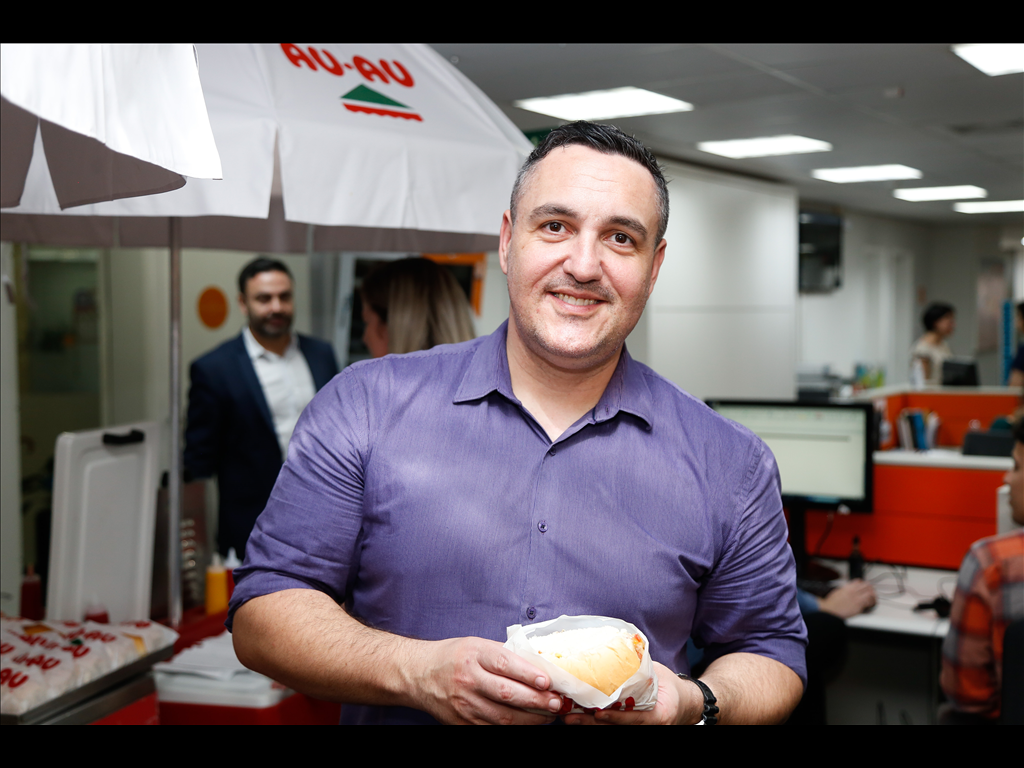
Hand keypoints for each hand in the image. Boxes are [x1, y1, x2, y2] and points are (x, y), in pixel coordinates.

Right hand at [411, 636, 563, 724]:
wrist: (419, 674)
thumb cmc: (454, 656)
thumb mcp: (477, 645)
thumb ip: (505, 655)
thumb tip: (540, 665)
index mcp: (474, 655)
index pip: (504, 664)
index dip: (528, 674)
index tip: (548, 681)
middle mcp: (468, 680)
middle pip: (507, 694)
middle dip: (536, 701)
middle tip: (556, 702)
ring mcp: (464, 705)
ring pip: (503, 717)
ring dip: (531, 719)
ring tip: (548, 715)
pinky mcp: (461, 723)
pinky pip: (492, 729)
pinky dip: (513, 728)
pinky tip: (528, 723)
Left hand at [561, 662, 702, 724]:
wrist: (683, 703)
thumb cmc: (670, 688)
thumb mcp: (659, 677)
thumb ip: (639, 671)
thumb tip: (616, 651)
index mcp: (658, 716)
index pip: (634, 718)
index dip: (615, 717)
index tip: (597, 712)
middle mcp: (646, 725)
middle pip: (615, 727)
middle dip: (591, 723)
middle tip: (569, 715)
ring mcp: (638, 727)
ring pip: (610, 728)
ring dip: (587, 723)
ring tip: (567, 715)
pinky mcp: (630, 725)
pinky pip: (611, 724)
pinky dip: (593, 720)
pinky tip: (577, 715)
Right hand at [818, 579, 875, 618]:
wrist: (831, 610)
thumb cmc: (832, 602)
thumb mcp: (838, 591)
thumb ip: (845, 589)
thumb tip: (848, 589)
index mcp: (848, 587)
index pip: (859, 581)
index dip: (863, 583)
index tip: (864, 585)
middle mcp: (854, 591)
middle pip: (867, 586)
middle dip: (870, 588)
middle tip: (871, 590)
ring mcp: (857, 598)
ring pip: (870, 593)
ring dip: (872, 595)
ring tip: (873, 597)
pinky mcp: (859, 606)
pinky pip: (868, 602)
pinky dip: (871, 602)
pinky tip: (870, 603)